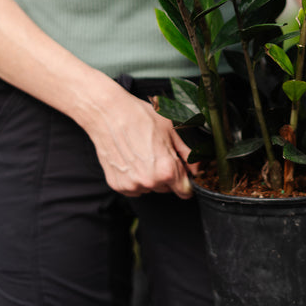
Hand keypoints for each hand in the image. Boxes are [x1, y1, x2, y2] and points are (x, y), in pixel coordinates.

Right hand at [83, 86, 198, 198]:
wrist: (108, 113)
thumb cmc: (139, 117)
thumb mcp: (172, 129)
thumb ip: (188, 153)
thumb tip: (197, 167)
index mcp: (166, 169)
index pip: (185, 191)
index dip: (187, 181)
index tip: (183, 173)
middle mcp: (149, 181)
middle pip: (167, 188)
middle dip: (168, 175)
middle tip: (159, 153)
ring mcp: (131, 184)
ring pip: (150, 187)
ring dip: (150, 176)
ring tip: (143, 153)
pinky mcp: (117, 184)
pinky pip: (134, 187)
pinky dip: (135, 177)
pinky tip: (132, 158)